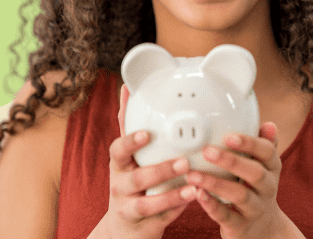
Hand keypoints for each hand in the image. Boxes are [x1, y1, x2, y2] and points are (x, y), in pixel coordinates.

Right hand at [94, 84, 198, 238]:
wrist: (123, 228)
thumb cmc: (129, 182)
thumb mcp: (125, 155)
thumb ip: (128, 124)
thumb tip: (127, 87)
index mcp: (118, 165)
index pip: (118, 150)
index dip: (131, 142)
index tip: (148, 133)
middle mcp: (120, 186)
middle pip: (137, 178)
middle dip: (161, 170)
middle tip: (184, 160)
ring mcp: (130, 209)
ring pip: (149, 203)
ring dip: (172, 193)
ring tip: (193, 182)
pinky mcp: (144, 228)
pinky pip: (162, 219)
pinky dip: (177, 209)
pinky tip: (194, 198)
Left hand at [185, 123, 297, 238]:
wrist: (264, 230)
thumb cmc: (256, 188)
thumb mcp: (263, 167)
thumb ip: (262, 145)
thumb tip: (270, 124)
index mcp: (271, 168)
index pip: (267, 152)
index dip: (249, 143)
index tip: (228, 135)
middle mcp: (267, 188)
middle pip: (255, 173)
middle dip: (231, 161)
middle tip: (207, 151)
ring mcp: (255, 209)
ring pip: (239, 195)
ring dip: (215, 184)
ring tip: (193, 174)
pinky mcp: (241, 227)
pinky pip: (227, 217)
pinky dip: (212, 206)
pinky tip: (198, 194)